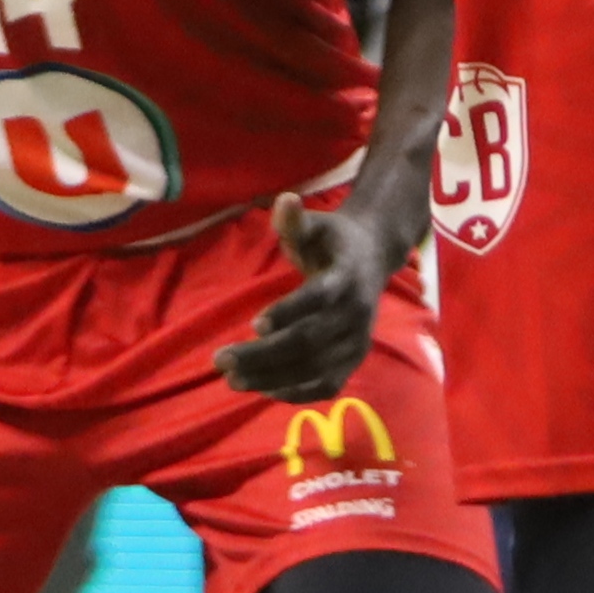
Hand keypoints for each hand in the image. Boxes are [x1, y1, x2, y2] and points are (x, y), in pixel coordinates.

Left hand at [213, 192, 395, 400]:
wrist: (372, 257)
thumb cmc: (331, 240)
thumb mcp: (315, 224)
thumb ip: (295, 221)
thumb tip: (285, 200)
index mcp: (346, 278)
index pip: (318, 299)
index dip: (288, 312)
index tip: (254, 324)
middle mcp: (355, 315)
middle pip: (308, 341)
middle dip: (263, 354)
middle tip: (221, 360)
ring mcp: (357, 343)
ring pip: (313, 369)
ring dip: (271, 378)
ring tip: (231, 379)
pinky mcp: (354, 361)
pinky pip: (326, 385)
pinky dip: (296, 392)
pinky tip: (263, 390)